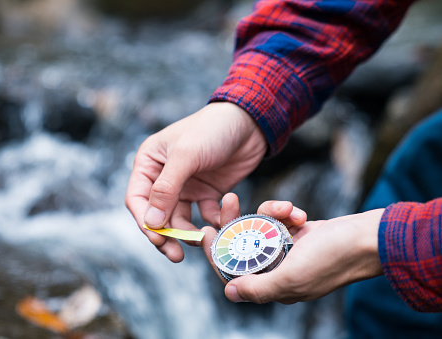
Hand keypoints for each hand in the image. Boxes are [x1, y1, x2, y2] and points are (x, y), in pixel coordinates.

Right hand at [125, 102, 266, 261]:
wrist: (250, 123)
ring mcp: (186, 186)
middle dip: (166, 235)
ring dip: (188, 233)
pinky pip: (203, 215)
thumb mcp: (186, 155)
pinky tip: (220, 221)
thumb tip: (151, 223)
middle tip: (176, 255)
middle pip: (157, 215)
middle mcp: (163, 177)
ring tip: (202, 240)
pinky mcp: (207, 193)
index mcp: (149, 163)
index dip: (145, 222)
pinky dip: (210, 222)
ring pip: (179, 219)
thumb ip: (167, 189)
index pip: (137, 199)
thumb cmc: (212, 130)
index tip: (159, 240)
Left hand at [202, 194, 383, 303]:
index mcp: (274, 285)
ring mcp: (289, 250)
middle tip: (228, 201)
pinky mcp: (299, 233)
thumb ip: (259, 287)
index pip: (234, 271)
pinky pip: (280, 220)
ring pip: (262, 228)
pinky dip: (285, 212)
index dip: (217, 253)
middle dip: (236, 223)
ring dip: (269, 214)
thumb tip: (229, 292)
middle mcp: (278, 269)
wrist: (369, 238)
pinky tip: (297, 211)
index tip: (204, 231)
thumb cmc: (334, 258)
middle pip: (244, 246)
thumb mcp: (293, 277)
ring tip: (286, 209)